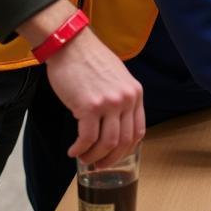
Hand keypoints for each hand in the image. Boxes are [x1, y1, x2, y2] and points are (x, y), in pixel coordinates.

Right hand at [44, 27, 144, 165]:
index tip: (114, 157)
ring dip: (94, 157)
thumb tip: (115, 126)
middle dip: (110, 159)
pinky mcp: (89, 106)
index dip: (126, 150)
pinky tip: (73, 151)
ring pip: (107, 144)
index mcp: (135, 93)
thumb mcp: (117, 77)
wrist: (72, 46)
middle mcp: (126, 99)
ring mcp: (109, 103)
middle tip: (98, 165)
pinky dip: (80, 149)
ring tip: (83, 157)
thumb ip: (120, 98)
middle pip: (124, 141)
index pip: (138, 131)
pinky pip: (87, 138)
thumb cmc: (90, 60)